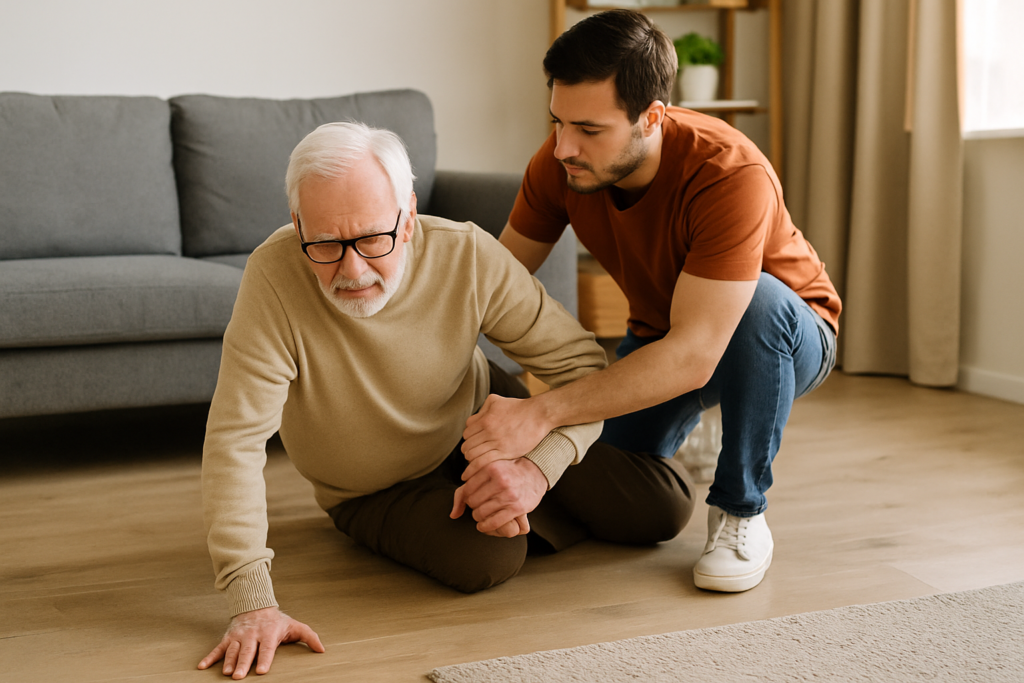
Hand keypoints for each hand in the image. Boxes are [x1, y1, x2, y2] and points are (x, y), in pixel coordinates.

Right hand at [197, 606, 323, 678]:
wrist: (255, 604)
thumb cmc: (277, 621)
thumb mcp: (295, 625)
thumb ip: (309, 637)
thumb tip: (322, 650)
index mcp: (269, 634)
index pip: (267, 648)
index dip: (265, 659)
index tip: (261, 671)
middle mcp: (252, 635)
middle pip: (247, 651)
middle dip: (243, 664)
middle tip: (239, 677)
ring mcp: (239, 636)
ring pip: (233, 651)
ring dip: (229, 662)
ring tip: (227, 674)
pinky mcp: (228, 637)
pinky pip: (218, 648)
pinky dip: (210, 657)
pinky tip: (202, 666)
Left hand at [450, 457, 547, 536]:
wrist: (536, 472)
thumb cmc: (508, 470)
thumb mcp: (488, 470)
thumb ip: (467, 487)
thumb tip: (453, 514)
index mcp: (491, 467)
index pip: (467, 488)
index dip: (466, 496)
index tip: (472, 496)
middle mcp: (500, 480)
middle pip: (472, 501)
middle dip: (473, 506)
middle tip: (478, 504)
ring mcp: (509, 494)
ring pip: (480, 513)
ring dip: (478, 516)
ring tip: (482, 513)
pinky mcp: (517, 508)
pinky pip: (494, 523)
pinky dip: (485, 526)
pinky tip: (484, 524)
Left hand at [461, 394, 553, 478]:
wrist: (538, 415)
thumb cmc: (518, 407)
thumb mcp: (496, 400)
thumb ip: (482, 409)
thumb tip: (474, 419)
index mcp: (485, 419)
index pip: (466, 433)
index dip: (468, 438)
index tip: (473, 442)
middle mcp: (488, 430)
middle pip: (467, 445)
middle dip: (468, 450)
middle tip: (472, 453)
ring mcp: (496, 442)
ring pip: (472, 455)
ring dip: (471, 459)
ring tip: (474, 460)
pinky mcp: (505, 452)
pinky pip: (483, 462)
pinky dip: (476, 467)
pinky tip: (477, 468)